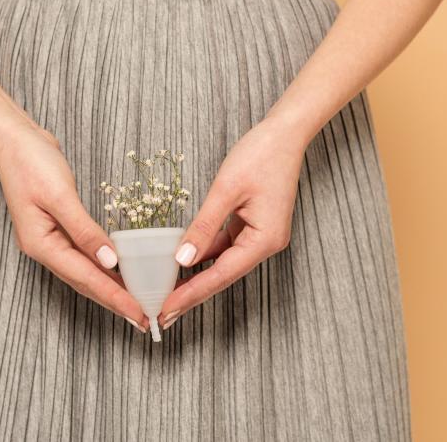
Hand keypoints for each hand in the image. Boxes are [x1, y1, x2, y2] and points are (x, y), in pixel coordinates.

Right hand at [0, 112, 148, 331]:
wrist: (14, 138)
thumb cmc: (31, 162)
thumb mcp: (60, 195)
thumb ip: (84, 231)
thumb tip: (110, 262)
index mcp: (41, 245)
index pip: (85, 278)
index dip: (114, 298)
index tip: (138, 314)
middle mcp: (44, 248)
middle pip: (84, 282)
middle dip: (114, 301)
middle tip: (143, 319)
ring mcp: (49, 239)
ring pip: (83, 272)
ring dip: (108, 288)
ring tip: (134, 303)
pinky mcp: (57, 227)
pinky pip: (82, 256)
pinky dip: (101, 267)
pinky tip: (117, 272)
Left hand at [158, 112, 308, 328]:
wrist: (284, 133)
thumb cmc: (261, 155)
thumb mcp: (226, 190)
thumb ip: (204, 226)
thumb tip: (182, 259)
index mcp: (264, 240)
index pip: (220, 276)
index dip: (191, 294)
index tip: (167, 309)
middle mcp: (265, 244)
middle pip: (222, 276)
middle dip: (191, 294)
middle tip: (162, 314)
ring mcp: (259, 236)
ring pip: (222, 264)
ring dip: (196, 278)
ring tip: (168, 294)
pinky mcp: (252, 226)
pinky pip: (224, 247)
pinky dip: (204, 255)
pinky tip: (183, 264)